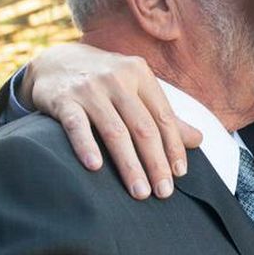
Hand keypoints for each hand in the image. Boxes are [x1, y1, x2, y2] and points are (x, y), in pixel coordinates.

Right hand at [23, 43, 202, 197]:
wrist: (55, 62)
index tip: (179, 174)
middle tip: (163, 192)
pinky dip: (86, 145)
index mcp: (139, 74)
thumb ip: (164, 115)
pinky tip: (95, 167)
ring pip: (114, 131)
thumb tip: (198, 139)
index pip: (163, 117)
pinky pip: (76, 125)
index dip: (173, 147)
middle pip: (143, 127)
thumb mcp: (135, 89)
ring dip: (129, 165)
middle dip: (156, 163)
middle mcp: (117, 78)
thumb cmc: (104, 81)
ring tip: (139, 192)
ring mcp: (89, 88)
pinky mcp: (63, 99)